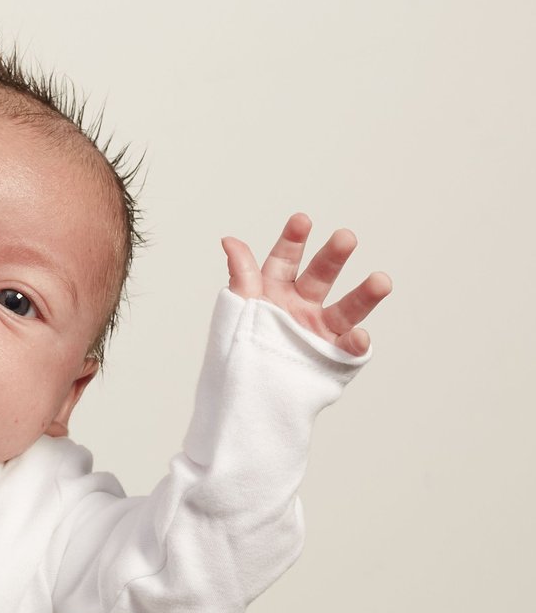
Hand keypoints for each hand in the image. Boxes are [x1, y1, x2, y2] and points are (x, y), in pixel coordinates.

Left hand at [222, 213, 390, 355]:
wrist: (245, 391)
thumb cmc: (240, 346)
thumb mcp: (237, 307)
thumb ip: (241, 274)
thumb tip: (229, 240)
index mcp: (275, 289)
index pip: (285, 260)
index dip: (293, 241)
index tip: (302, 220)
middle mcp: (301, 305)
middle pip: (321, 276)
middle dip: (333, 257)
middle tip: (346, 237)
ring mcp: (319, 329)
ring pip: (347, 308)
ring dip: (365, 294)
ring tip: (382, 281)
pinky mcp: (332, 355)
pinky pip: (349, 348)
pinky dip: (357, 342)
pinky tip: (359, 336)